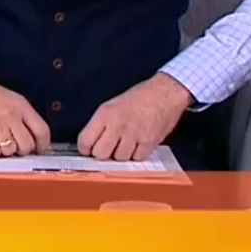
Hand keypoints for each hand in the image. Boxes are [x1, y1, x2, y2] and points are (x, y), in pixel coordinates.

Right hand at [0, 69, 50, 156]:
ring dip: (5, 152)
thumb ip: (19, 113)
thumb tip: (27, 134)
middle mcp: (11, 115)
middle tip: (15, 148)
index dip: (42, 145)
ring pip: (11, 151)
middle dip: (22, 151)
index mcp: (20, 105)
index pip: (42, 130)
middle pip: (27, 145)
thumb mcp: (7, 96)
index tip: (39, 150)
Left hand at [78, 73, 193, 160]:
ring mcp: (134, 134)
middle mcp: (118, 124)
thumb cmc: (140, 97)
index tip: (88, 150)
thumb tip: (91, 143)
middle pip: (100, 154)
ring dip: (121, 154)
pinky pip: (137, 158)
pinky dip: (137, 155)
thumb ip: (100, 124)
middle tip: (108, 149)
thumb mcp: (112, 105)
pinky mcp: (149, 141)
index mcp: (105, 114)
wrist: (165, 93)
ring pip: (119, 158)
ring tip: (125, 144)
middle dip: (102, 154)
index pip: (85, 141)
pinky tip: (138, 145)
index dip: (84, 149)